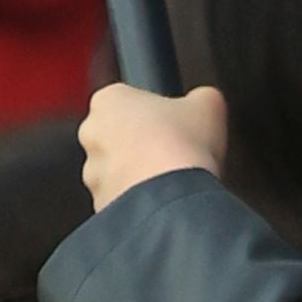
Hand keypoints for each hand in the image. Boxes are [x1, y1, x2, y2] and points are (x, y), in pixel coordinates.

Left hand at [78, 80, 227, 206]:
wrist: (171, 200)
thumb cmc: (181, 148)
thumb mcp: (208, 104)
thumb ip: (199, 96)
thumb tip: (203, 101)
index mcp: (109, 100)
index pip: (127, 98)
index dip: (154, 110)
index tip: (172, 122)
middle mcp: (93, 134)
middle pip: (117, 133)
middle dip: (142, 142)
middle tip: (172, 150)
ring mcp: (93, 172)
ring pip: (116, 169)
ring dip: (138, 172)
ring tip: (170, 178)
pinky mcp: (100, 204)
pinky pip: (119, 199)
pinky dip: (138, 200)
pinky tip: (161, 198)